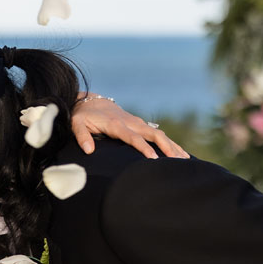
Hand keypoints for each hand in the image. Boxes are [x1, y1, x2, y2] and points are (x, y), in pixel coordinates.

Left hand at [71, 94, 188, 159]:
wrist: (89, 102)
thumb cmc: (82, 116)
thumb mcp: (76, 124)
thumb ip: (82, 136)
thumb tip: (89, 151)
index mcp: (116, 124)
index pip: (133, 138)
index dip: (144, 148)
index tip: (154, 159)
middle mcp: (130, 122)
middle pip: (153, 134)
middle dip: (166, 147)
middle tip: (177, 161)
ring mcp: (136, 122)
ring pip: (159, 134)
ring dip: (172, 146)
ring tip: (185, 160)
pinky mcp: (139, 124)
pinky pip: (157, 134)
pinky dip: (169, 143)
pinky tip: (179, 153)